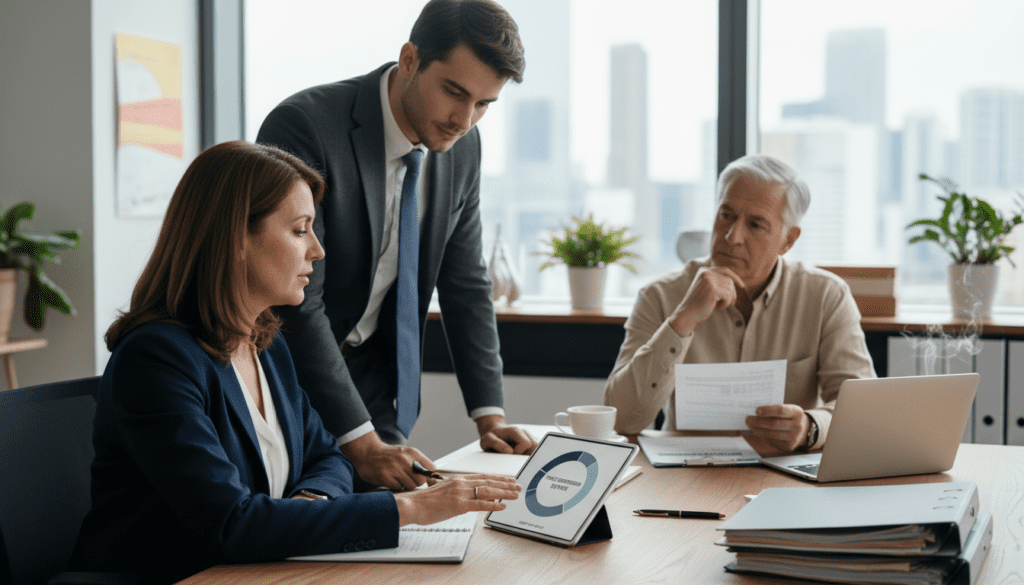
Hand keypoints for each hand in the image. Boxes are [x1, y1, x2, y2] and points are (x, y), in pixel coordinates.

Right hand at [340, 432, 433, 490]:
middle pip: (421, 480)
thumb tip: (432, 480)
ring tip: (399, 479)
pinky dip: (397, 487)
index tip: (423, 477)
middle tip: (408, 479)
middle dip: (416, 482)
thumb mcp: (405, 454)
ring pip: (411, 486)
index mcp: (412, 452)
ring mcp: (395, 468)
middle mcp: (405, 459)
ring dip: (406, 485)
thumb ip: (419, 464)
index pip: (431, 468)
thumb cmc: (389, 455)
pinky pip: (399, 488)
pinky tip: (391, 480)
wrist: (368, 452)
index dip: (428, 475)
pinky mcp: (385, 477)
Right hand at [393, 474, 521, 525]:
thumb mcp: (444, 491)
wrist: (412, 505)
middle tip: (518, 486)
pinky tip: (502, 506)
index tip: (509, 479)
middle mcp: (461, 483)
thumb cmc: (425, 501)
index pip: (483, 476)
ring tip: (516, 494)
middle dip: (506, 484)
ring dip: (504, 493)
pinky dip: (493, 505)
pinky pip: (480, 505)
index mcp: (458, 479)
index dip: (498, 478)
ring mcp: (460, 494)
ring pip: (488, 491)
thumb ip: (457, 492)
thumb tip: (470, 497)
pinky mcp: (459, 505)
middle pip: (489, 482)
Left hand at [475, 415, 536, 454]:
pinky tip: (521, 459)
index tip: (511, 456)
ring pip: (537, 451)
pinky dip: (531, 458)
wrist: (495, 432)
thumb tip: (509, 452)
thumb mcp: (487, 439)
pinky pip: (536, 453)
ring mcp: (530, 439)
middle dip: (526, 457)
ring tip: (517, 459)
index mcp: (516, 431)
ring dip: (529, 458)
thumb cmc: (491, 436)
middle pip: (535, 447)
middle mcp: (525, 434)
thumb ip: (496, 444)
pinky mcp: (532, 445)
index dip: (519, 453)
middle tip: (515, 460)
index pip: (526, 443)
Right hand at [669, 267, 747, 335]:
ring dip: (728, 299)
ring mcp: (709, 280)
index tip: (742, 286)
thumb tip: (735, 281)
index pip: (725, 270)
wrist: (688, 313)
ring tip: (718, 305)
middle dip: (732, 293)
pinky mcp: (713, 289)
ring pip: (730, 288)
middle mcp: (706, 272)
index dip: (735, 277)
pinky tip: (717, 307)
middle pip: (729, 280)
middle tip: (727, 303)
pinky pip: (728, 295)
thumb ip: (717, 281)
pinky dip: (725, 304)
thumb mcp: (707, 288)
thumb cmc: (699, 303)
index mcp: (704, 271)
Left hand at [745, 404, 809, 452]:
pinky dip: (763, 436)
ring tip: (750, 425)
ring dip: (758, 430)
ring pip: (772, 434)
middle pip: (774, 424)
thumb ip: (774, 410)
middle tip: (748, 419)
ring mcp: (794, 437)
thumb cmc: (789, 417)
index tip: (756, 411)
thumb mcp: (787, 410)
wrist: (803, 430)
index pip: (781, 410)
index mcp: (797, 412)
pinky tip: (758, 431)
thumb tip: (755, 413)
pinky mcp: (788, 446)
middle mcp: (797, 425)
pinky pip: (772, 441)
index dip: (768, 410)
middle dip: (758, 422)